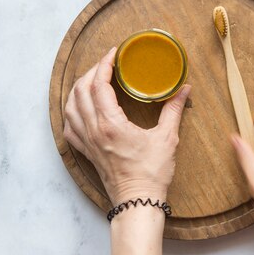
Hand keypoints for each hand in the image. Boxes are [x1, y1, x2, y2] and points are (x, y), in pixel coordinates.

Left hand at [63, 47, 190, 204]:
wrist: (137, 200)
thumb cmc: (151, 172)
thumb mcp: (167, 137)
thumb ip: (173, 109)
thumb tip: (184, 89)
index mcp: (110, 123)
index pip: (98, 84)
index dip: (104, 64)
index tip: (114, 54)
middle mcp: (93, 130)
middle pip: (80, 91)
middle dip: (92, 71)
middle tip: (107, 63)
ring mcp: (86, 141)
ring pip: (70, 106)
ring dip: (79, 88)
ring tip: (93, 79)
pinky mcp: (86, 151)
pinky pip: (69, 125)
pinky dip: (72, 110)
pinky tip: (81, 107)